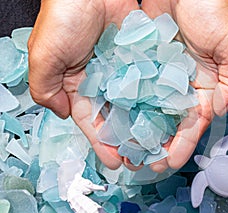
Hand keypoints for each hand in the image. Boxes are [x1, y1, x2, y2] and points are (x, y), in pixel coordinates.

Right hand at [28, 0, 139, 169]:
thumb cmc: (63, 14)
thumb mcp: (44, 55)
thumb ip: (45, 89)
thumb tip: (61, 113)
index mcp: (75, 85)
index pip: (90, 121)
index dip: (101, 143)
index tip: (114, 162)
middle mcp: (99, 80)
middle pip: (114, 117)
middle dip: (124, 138)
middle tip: (138, 158)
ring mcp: (120, 71)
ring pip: (132, 104)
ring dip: (141, 124)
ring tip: (154, 143)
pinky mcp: (137, 59)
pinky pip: (146, 83)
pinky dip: (153, 99)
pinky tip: (163, 115)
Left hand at [141, 0, 227, 171]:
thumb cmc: (213, 6)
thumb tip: (218, 110)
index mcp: (206, 83)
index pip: (193, 122)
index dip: (182, 144)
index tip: (167, 163)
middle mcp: (183, 82)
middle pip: (169, 120)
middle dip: (158, 143)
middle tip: (142, 162)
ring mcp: (163, 74)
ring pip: (150, 108)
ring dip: (141, 128)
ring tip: (127, 148)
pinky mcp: (145, 62)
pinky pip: (136, 87)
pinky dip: (128, 104)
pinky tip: (118, 118)